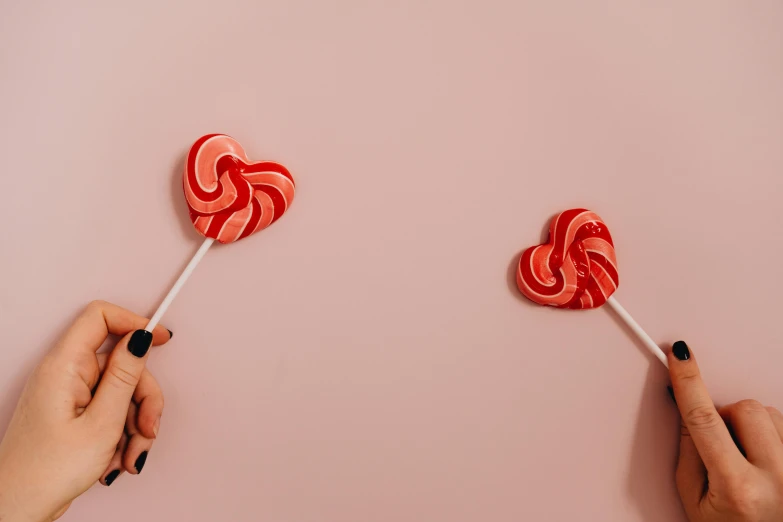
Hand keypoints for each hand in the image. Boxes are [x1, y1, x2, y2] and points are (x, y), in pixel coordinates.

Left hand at [0, 301, 170, 521]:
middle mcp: (64, 374)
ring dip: (134, 425)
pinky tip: (117, 459)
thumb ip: (124, 376)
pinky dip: (121, 434)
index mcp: (64, 366)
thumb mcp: (102, 423)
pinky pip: (110, 411)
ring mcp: (68, 395)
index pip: (100, 317)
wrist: (18, 509)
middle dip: (143, 399)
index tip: (161, 339)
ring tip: (129, 455)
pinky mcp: (73, 413)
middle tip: (147, 429)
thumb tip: (140, 340)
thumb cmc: (47, 472)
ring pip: (121, 392)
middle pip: (122, 365)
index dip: (134, 323)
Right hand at [669, 341, 782, 520]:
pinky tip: (766, 461)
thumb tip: (685, 408)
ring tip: (747, 459)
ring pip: (769, 414)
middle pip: (744, 409)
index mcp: (738, 489)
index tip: (680, 356)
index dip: (689, 383)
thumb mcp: (695, 502)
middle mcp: (778, 479)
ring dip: (751, 427)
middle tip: (720, 444)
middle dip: (725, 417)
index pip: (705, 420)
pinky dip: (772, 436)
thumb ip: (688, 452)